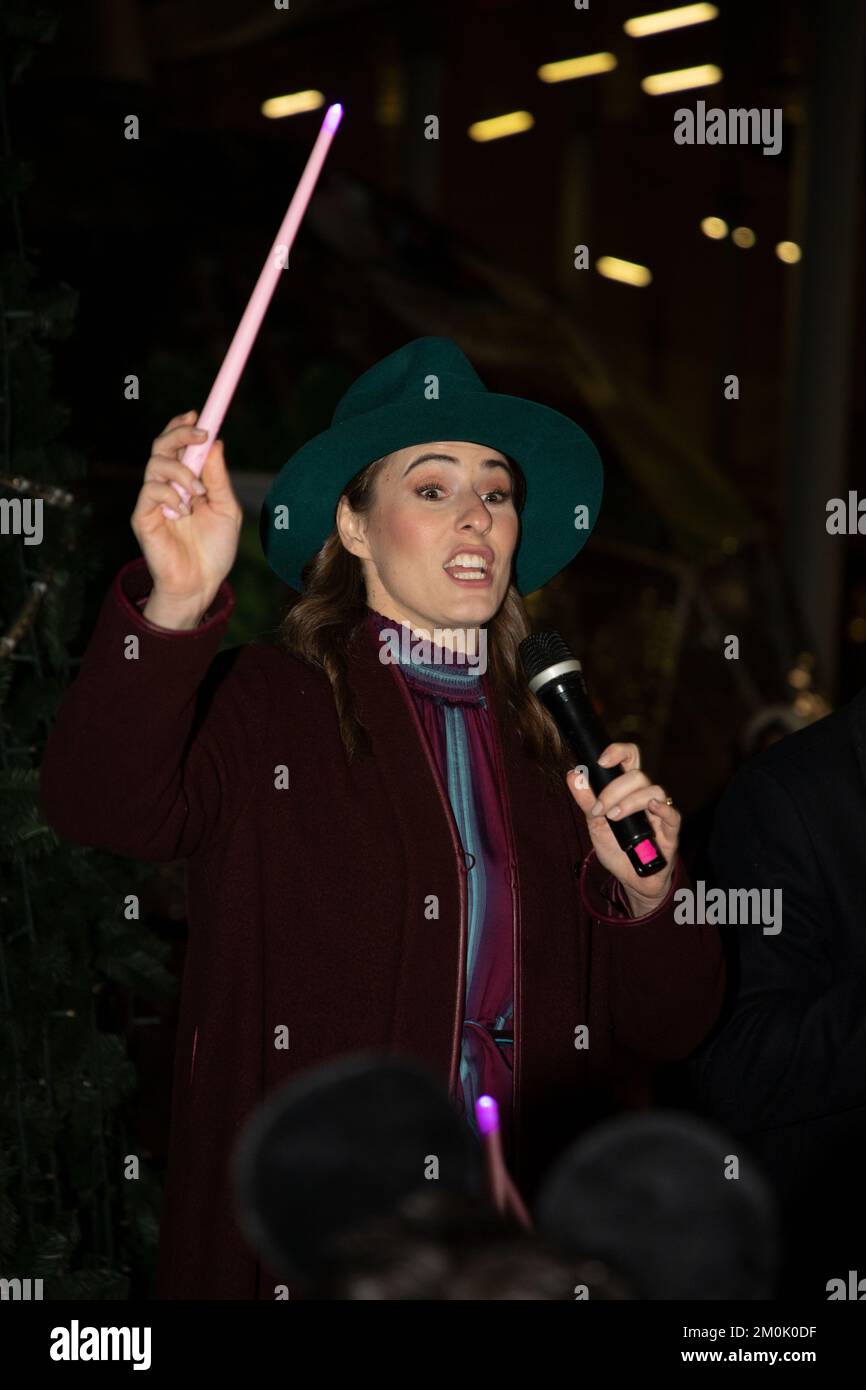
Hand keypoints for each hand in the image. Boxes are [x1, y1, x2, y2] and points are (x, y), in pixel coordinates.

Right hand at [130, 410, 242, 619]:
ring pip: (156, 464)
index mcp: (186, 481)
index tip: (198, 412)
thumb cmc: (214, 549)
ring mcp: (152, 501)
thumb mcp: (226, 508)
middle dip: (179, 433)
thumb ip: (218, 477)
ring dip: (181, 471)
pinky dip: (169, 494)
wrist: (201, 583)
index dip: (183, 426)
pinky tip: (182, 510)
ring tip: (197, 493)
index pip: (178, 446)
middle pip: (162, 446)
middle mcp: (166, 487)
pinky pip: (150, 491)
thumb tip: (216, 442)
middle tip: (200, 434)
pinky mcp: (142, 517)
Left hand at [567, 742, 679, 912]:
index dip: (618, 751)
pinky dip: (662, 808)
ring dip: (629, 802)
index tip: (601, 760)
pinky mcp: (671, 831)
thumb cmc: (617, 848)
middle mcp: (645, 796)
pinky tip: (650, 810)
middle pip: (638, 774)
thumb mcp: (595, 824)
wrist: (632, 879)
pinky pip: (673, 813)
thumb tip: (573, 775)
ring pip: (653, 790)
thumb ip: (586, 800)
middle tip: (599, 810)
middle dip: (613, 790)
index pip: (629, 759)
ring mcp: (659, 812)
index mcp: (627, 790)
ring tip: (613, 818)